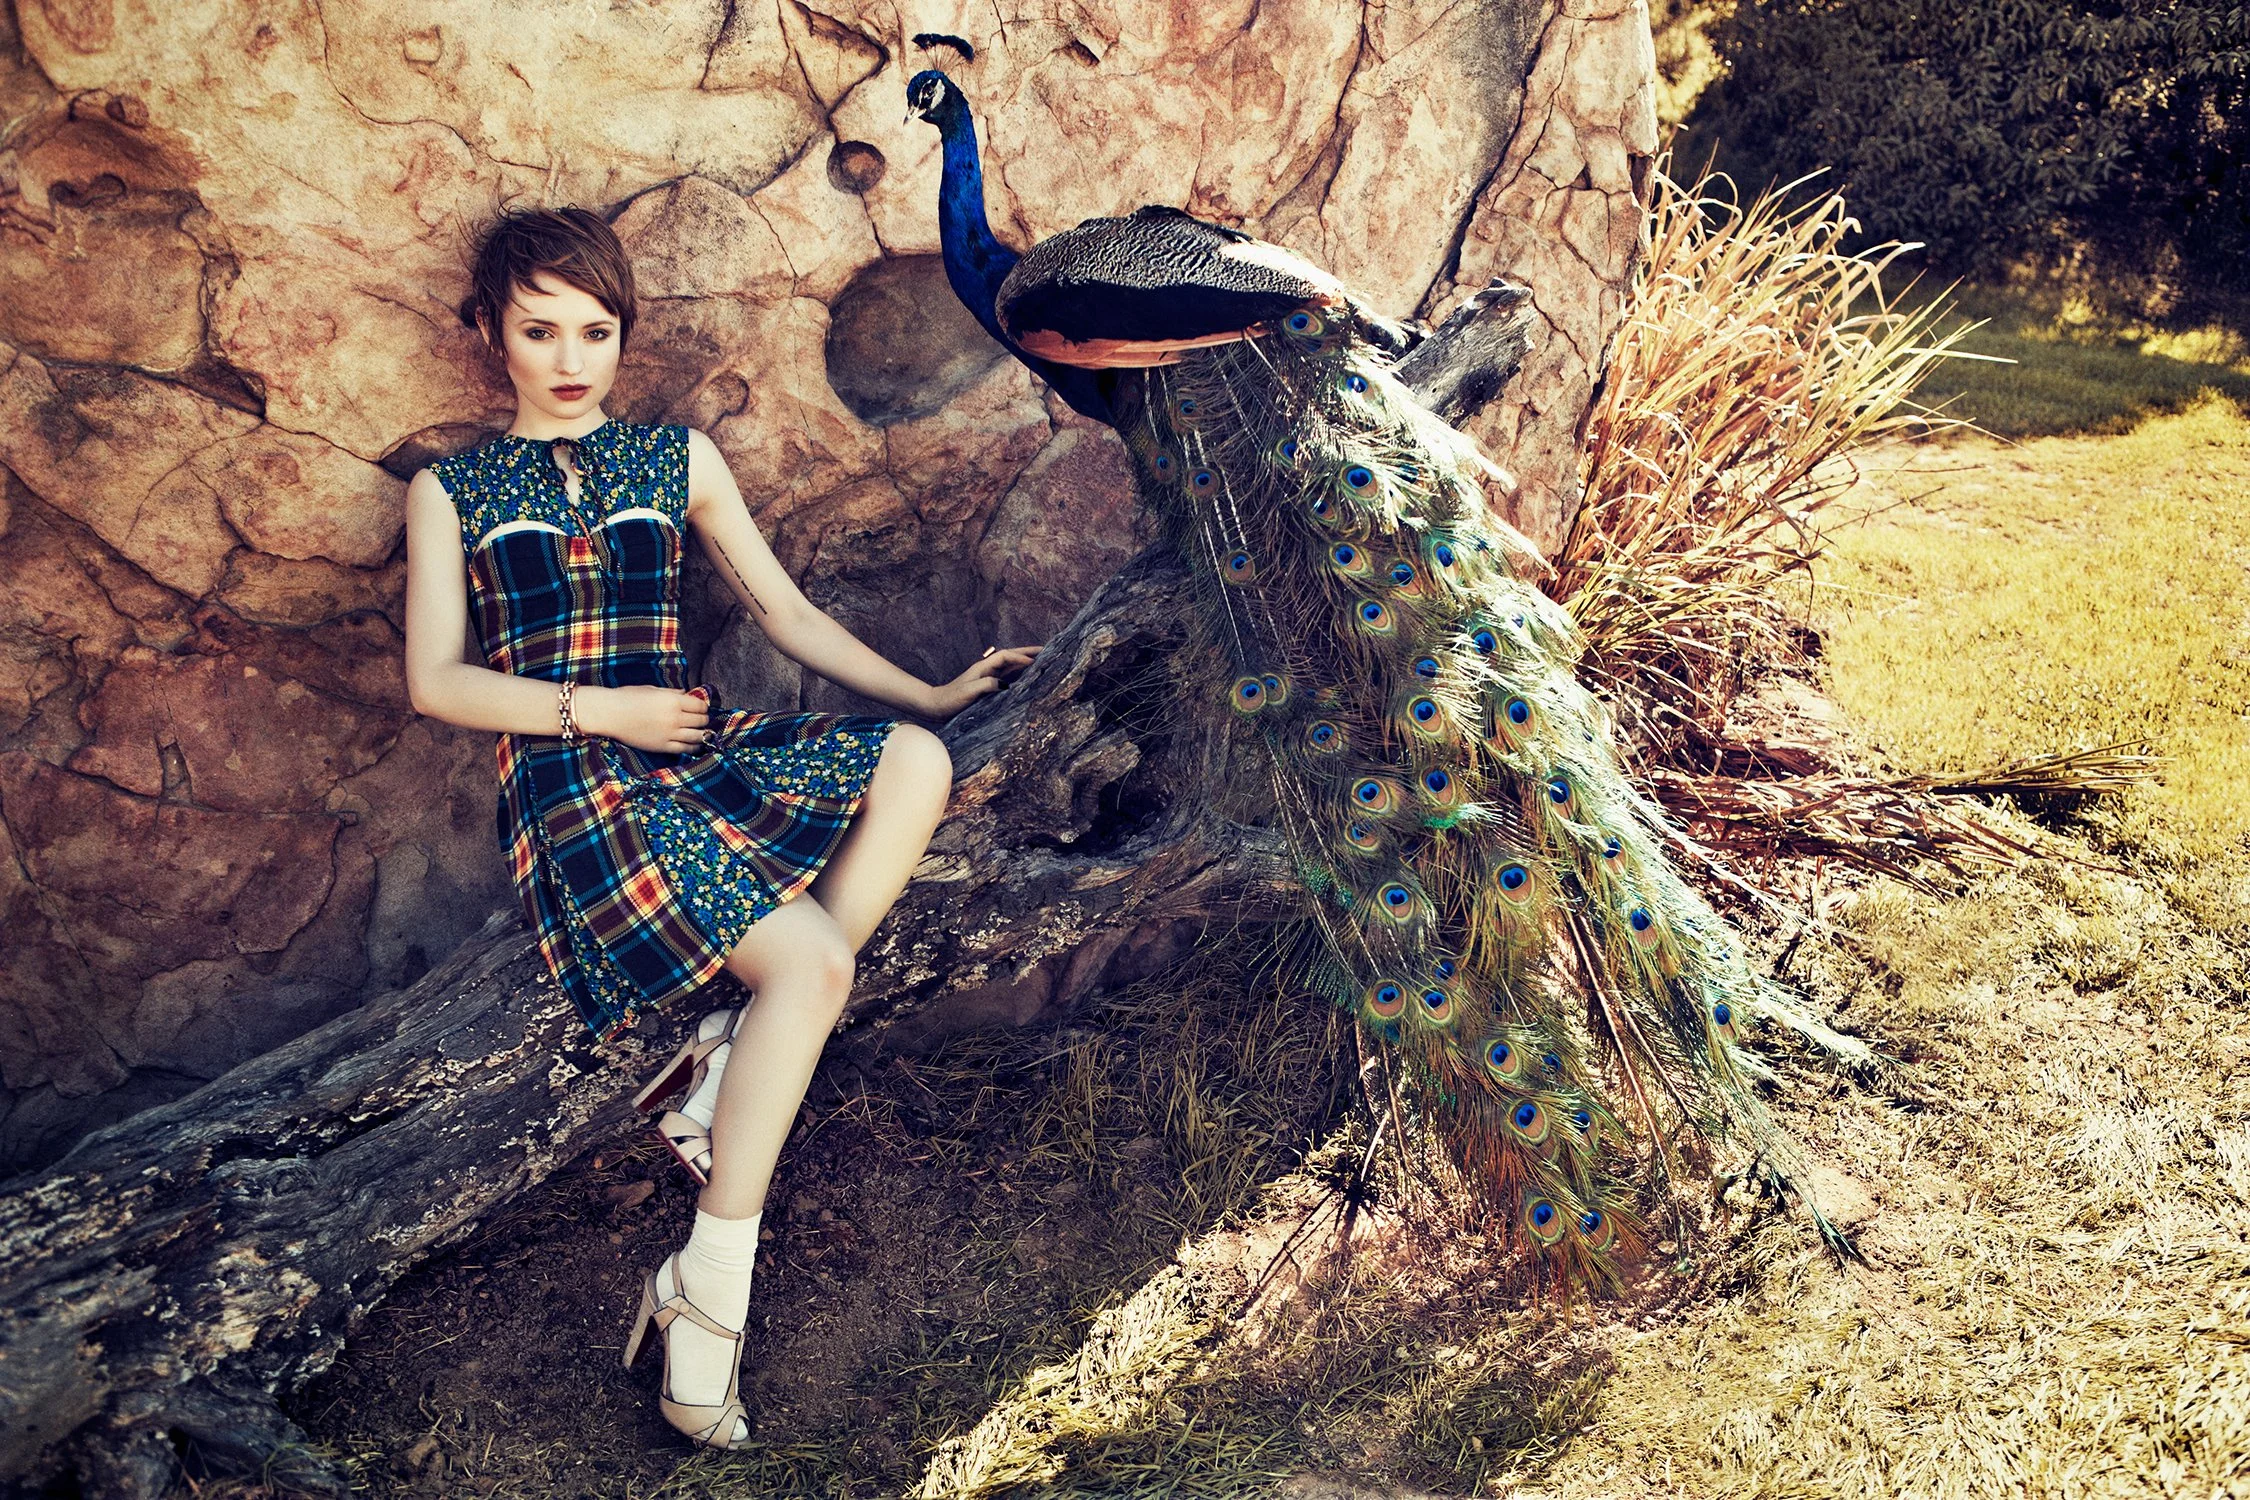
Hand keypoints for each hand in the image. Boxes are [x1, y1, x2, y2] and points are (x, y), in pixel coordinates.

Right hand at [579, 684, 711, 752]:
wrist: (609, 714)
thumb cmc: (628, 697)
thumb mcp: (652, 690)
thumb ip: (672, 692)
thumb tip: (686, 693)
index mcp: (673, 701)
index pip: (700, 706)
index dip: (703, 707)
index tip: (700, 708)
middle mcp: (674, 718)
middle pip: (701, 721)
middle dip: (703, 720)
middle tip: (700, 719)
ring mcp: (669, 734)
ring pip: (697, 736)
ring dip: (702, 734)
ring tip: (701, 732)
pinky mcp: (662, 747)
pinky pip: (685, 749)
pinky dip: (693, 747)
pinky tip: (694, 745)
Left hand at [925, 645, 1040, 718]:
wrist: (937, 706)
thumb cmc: (951, 699)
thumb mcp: (969, 692)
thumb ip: (986, 685)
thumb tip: (1006, 684)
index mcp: (983, 667)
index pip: (1006, 656)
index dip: (1021, 657)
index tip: (1035, 662)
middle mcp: (987, 669)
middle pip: (1011, 656)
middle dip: (1028, 652)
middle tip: (1046, 651)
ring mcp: (988, 676)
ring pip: (1011, 665)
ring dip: (1025, 661)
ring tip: (1042, 660)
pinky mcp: (988, 685)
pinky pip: (1007, 675)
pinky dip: (1019, 673)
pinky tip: (1027, 676)